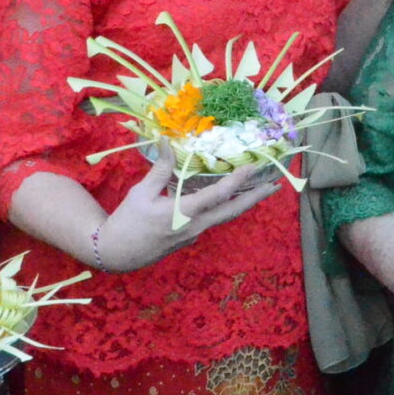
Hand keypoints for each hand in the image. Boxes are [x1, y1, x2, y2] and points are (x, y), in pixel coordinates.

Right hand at [93, 158, 281, 271]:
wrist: (117, 254)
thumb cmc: (127, 222)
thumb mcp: (141, 193)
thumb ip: (159, 169)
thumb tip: (164, 140)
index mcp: (183, 214)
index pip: (217, 195)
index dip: (237, 180)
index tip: (253, 168)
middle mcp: (195, 226)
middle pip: (232, 211)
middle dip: (255, 198)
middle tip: (276, 186)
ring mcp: (194, 234)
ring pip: (224, 216)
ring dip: (243, 202)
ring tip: (261, 189)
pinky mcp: (190, 237)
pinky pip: (212, 219)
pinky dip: (225, 207)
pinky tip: (229, 195)